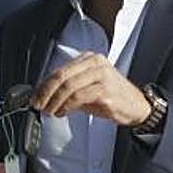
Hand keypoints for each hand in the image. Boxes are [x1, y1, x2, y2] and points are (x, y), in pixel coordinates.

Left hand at [31, 52, 151, 124]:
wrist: (137, 106)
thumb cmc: (113, 97)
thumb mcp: (89, 88)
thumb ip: (69, 89)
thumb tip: (46, 97)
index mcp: (89, 59)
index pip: (60, 70)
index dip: (44, 85)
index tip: (35, 97)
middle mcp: (95, 63)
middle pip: (61, 76)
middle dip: (46, 92)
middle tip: (38, 105)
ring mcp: (102, 75)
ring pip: (68, 86)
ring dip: (55, 101)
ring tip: (50, 111)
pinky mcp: (105, 90)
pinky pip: (79, 96)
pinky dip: (67, 106)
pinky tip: (62, 112)